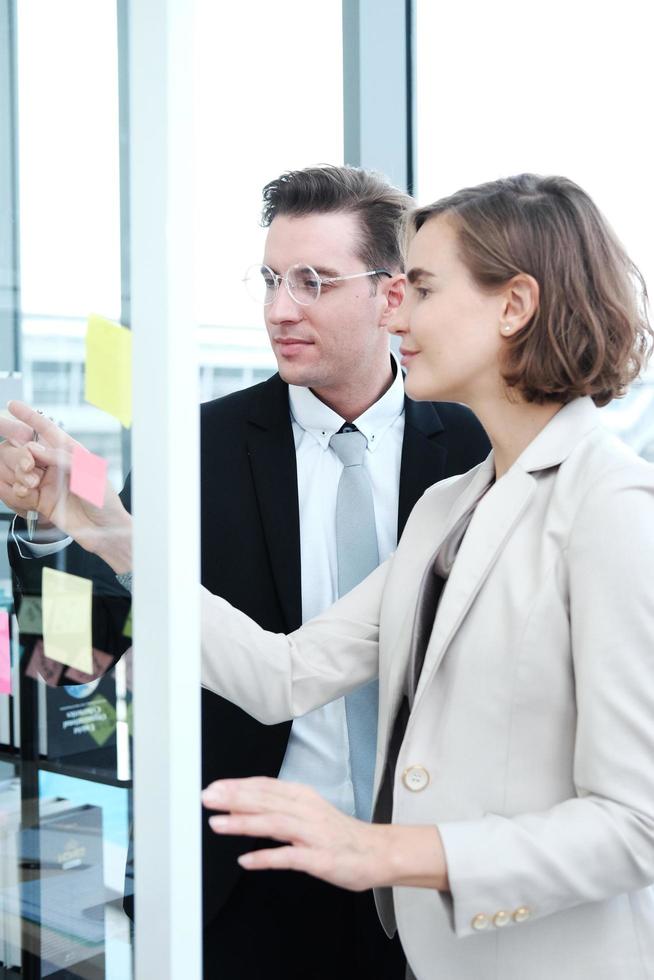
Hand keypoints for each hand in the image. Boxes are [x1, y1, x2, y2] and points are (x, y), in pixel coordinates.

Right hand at [0, 400, 132, 570]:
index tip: (13, 405)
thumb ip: (61, 458)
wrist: (105, 532)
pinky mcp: (40, 500)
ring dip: (20, 473)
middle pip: (29, 450)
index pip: (48, 430)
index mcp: (71, 453)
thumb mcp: (88, 474)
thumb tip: (34, 448)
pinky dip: (17, 489)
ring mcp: (48, 482)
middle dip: (22, 455)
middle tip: (28, 466)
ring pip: (22, 469)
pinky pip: (20, 489)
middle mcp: (57, 466)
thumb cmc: (105, 501)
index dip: (30, 417)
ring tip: (31, 484)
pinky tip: (25, 493)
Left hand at [202, 776, 448, 891]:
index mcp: (302, 797)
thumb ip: (276, 808)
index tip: (213, 787)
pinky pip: (289, 857)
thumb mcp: (307, 812)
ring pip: (274, 823)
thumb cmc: (339, 834)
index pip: (265, 786)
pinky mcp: (319, 858)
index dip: (238, 786)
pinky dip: (266, 857)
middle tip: (207, 798)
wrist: (377, 852)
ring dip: (244, 822)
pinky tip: (246, 860)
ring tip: (218, 823)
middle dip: (234, 798)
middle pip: (265, 801)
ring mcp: (312, 834)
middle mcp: (306, 811)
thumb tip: (240, 807)